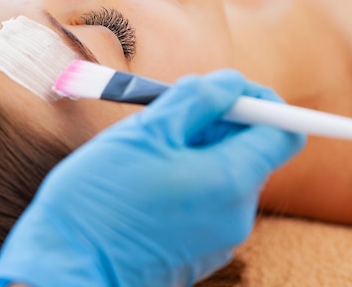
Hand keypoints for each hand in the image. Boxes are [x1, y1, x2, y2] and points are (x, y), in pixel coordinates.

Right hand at [0, 70, 304, 286]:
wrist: (66, 269)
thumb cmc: (99, 199)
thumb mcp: (148, 132)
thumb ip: (199, 99)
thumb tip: (233, 83)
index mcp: (231, 180)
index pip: (285, 132)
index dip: (264, 102)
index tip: (228, 89)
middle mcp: (237, 213)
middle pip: (252, 150)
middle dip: (219, 122)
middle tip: (171, 113)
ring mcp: (220, 236)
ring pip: (224, 172)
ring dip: (196, 149)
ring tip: (148, 150)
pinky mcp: (200, 249)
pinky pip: (208, 199)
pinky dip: (188, 177)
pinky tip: (147, 180)